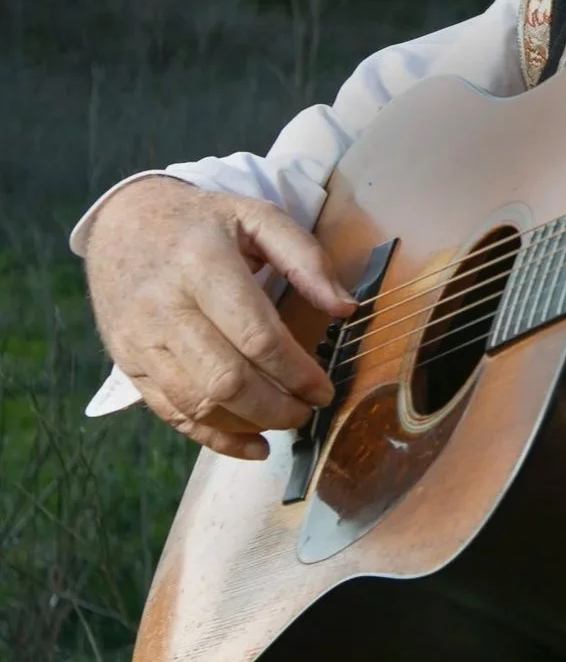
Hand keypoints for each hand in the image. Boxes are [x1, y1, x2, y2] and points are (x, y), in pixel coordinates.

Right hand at [84, 177, 355, 459]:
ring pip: (198, 403)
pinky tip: (253, 444)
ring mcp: (140, 338)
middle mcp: (165, 306)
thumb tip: (345, 307)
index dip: (297, 372)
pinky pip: (170, 415)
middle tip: (308, 411)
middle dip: (276, 407)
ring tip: (286, 420)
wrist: (124, 222)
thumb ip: (305, 258)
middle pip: (226, 380)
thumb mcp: (258, 217)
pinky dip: (215, 438)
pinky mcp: (127, 362)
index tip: (325, 389)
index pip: (257, 336)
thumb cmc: (203, 222)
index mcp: (203, 264)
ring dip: (250, 424)